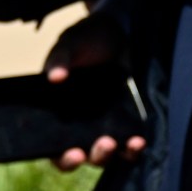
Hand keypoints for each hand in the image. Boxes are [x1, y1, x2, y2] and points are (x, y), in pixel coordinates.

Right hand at [43, 14, 143, 173]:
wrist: (116, 33)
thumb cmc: (84, 41)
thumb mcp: (69, 45)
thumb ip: (60, 59)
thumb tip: (54, 77)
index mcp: (55, 114)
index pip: (53, 148)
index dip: (61, 157)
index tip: (73, 153)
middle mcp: (77, 127)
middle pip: (81, 157)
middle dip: (92, 156)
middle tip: (103, 144)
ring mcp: (102, 127)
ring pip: (104, 155)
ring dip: (111, 154)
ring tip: (117, 141)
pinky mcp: (124, 124)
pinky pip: (127, 145)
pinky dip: (132, 148)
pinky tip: (138, 140)